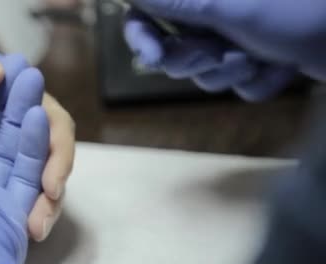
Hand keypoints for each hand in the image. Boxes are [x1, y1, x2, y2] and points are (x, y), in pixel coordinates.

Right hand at [124, 1, 325, 100]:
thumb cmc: (295, 13)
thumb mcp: (228, 9)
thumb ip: (174, 3)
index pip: (146, 11)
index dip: (142, 36)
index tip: (152, 58)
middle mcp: (214, 9)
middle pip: (172, 47)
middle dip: (197, 60)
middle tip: (222, 55)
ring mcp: (236, 34)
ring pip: (204, 72)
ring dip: (231, 73)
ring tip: (261, 61)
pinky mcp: (256, 56)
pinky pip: (235, 83)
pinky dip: (258, 81)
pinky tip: (282, 68)